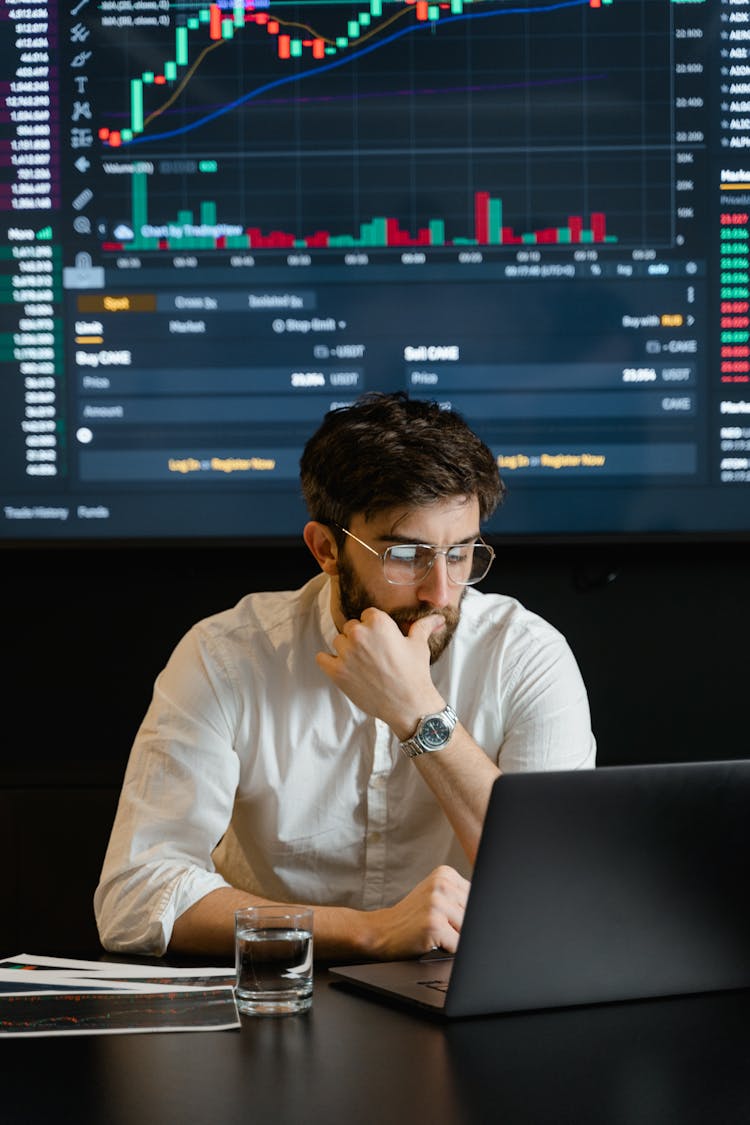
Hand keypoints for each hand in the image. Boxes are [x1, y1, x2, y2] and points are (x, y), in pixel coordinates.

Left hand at [316, 608, 444, 734]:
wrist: (408, 704)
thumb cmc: (415, 673)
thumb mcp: (419, 645)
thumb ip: (423, 626)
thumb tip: (438, 618)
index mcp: (378, 622)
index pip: (367, 615)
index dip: (374, 627)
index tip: (381, 640)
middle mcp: (359, 634)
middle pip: (351, 627)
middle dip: (360, 638)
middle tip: (373, 654)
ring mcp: (346, 653)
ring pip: (338, 641)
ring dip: (346, 650)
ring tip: (361, 664)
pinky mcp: (336, 671)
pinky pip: (322, 658)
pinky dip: (329, 661)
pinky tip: (342, 667)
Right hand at [363, 865, 469, 958]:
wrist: (381, 931)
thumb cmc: (412, 918)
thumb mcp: (435, 895)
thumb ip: (460, 897)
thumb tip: (492, 912)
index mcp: (446, 873)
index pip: (477, 897)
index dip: (468, 913)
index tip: (454, 917)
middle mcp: (442, 884)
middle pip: (475, 913)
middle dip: (463, 926)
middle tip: (441, 925)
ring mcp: (437, 903)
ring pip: (468, 930)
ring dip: (455, 938)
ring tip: (436, 932)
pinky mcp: (434, 924)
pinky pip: (459, 945)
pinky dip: (450, 949)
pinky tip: (433, 940)